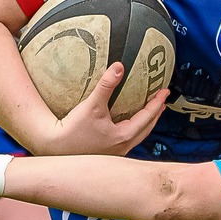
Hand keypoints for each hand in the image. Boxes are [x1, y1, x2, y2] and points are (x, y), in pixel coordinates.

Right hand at [38, 62, 166, 156]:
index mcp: (124, 136)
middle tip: (162, 101)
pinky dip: (133, 129)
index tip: (165, 91)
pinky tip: (126, 124)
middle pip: (146, 128)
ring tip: (148, 112)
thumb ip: (106, 85)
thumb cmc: (73, 130)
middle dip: (155, 114)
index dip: (157, 103)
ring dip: (145, 123)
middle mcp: (123, 146)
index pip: (147, 117)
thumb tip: (119, 66)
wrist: (55, 147)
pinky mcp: (106, 153)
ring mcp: (115, 152)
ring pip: (137, 136)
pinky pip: (126, 139)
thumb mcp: (92, 105)